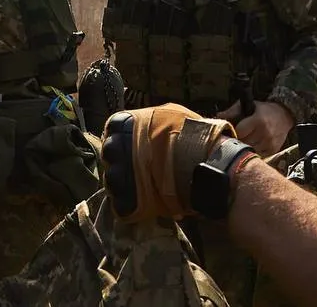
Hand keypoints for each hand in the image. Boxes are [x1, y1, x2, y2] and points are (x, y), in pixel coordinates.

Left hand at [100, 103, 235, 222]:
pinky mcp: (124, 200)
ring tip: (146, 186)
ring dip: (125, 184)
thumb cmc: (191, 135)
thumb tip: (151, 125)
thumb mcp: (171, 113)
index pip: (112, 132)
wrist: (206, 165)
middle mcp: (113, 148)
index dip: (124, 141)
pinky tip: (147, 201)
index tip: (137, 148)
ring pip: (113, 181)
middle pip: (110, 157)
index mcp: (121, 124)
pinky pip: (121, 203)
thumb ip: (152, 118)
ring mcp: (117, 176)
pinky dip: (131, 204)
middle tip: (142, 168)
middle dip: (122, 162)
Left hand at [216, 99, 294, 156]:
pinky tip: (253, 144)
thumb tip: (217, 117)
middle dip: (238, 141)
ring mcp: (270, 143)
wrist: (284, 115)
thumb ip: (232, 111)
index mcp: (258, 121)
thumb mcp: (247, 106)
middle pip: (244, 143)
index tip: (231, 132)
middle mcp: (265, 133)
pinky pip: (259, 155)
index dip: (233, 132)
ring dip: (245, 147)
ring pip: (250, 151)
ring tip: (244, 140)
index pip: (239, 132)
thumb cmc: (263, 110)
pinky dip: (254, 151)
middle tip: (236, 137)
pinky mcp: (273, 150)